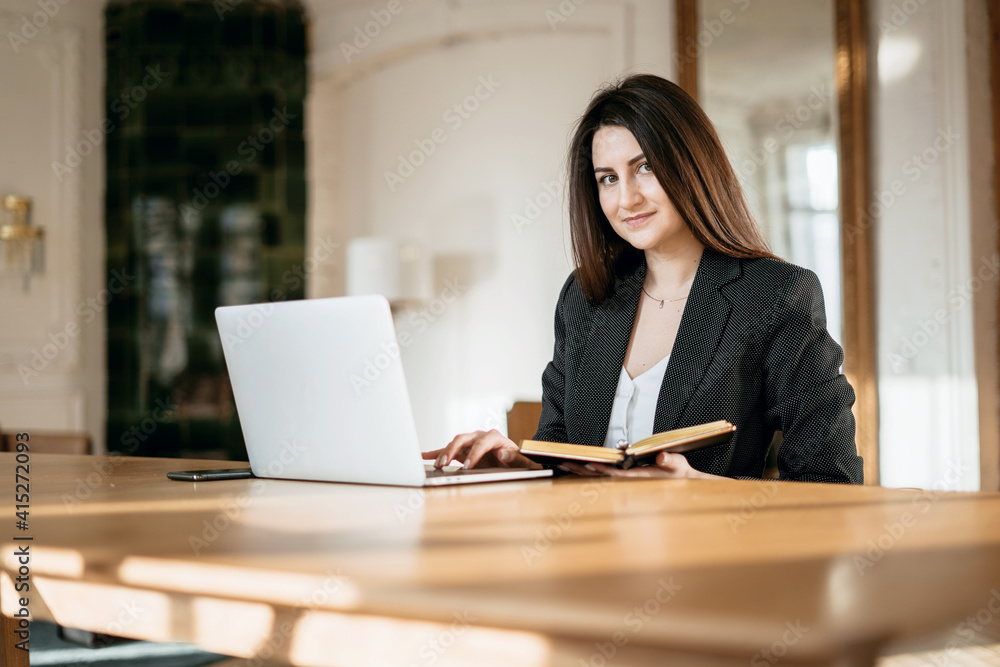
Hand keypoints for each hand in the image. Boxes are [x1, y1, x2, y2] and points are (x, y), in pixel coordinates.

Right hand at [422, 429, 542, 469]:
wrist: (515, 461)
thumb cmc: (519, 461)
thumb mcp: (522, 462)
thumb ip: (514, 458)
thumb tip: (503, 454)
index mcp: (494, 437)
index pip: (481, 443)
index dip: (474, 454)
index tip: (468, 466)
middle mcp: (480, 436)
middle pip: (463, 439)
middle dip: (453, 451)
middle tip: (445, 464)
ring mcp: (470, 442)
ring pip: (454, 444)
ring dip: (444, 453)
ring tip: (437, 465)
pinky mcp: (464, 450)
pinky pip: (448, 450)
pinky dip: (437, 452)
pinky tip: (425, 456)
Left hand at [560, 452, 723, 478]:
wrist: (681, 484)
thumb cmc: (678, 473)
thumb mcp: (678, 466)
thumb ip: (670, 461)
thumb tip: (662, 457)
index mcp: (639, 478)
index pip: (618, 474)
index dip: (603, 469)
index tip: (590, 462)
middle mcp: (628, 481)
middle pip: (601, 477)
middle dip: (583, 470)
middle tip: (565, 462)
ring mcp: (624, 481)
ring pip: (597, 477)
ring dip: (580, 471)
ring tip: (563, 463)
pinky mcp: (622, 479)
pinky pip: (600, 476)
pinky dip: (587, 472)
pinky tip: (575, 467)